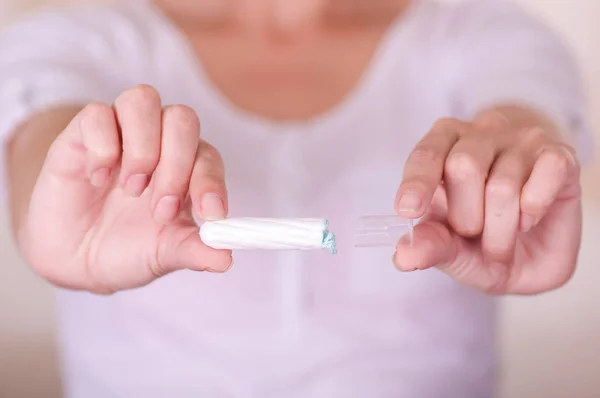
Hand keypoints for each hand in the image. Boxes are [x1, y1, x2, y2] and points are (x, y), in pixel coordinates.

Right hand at [19, 85, 231, 293]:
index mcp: (187, 170)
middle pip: (182, 118)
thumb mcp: (164, 255)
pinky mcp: (83, 133)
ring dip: (142, 147)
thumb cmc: (127, 249)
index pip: (209, 157)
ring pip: (143, 99)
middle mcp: (159, 143)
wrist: (74, 258)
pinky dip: (101, 147)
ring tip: (131, 188)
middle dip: (176, 164)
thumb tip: (226, 259)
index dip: (212, 182)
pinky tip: (96, 179)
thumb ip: (194, 251)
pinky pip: (97, 113)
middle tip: (160, 209)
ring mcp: (121, 134)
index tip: (210, 215)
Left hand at [393, 111, 581, 293]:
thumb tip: (403, 256)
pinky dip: (535, 208)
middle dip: (466, 218)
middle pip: (463, 165)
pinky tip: (530, 217)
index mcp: (443, 148)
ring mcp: (522, 140)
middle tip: (474, 235)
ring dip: (501, 230)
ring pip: (503, 184)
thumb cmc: (482, 243)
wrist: (532, 256)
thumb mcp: (451, 252)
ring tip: (503, 238)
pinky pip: (547, 172)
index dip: (417, 182)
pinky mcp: (559, 155)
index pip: (426, 154)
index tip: (409, 210)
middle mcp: (480, 135)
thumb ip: (430, 247)